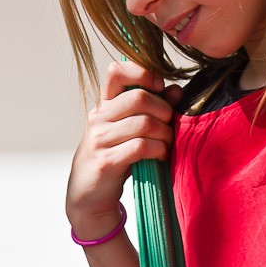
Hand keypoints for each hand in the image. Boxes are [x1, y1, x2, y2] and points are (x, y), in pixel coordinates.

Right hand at [66, 60, 182, 238]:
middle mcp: (98, 118)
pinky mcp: (106, 162)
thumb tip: (176, 90)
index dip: (142, 72)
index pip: (115, 71)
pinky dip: (159, 150)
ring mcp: (99, 140)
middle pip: (139, 97)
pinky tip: (161, 156)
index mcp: (103, 104)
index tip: (159, 86)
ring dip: (165, 134)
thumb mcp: (128, 129)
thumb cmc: (114, 156)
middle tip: (170, 123)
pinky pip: (142, 147)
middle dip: (164, 110)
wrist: (88, 195)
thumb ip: (152, 107)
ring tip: (168, 143)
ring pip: (145, 123)